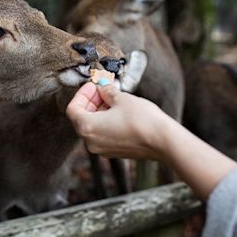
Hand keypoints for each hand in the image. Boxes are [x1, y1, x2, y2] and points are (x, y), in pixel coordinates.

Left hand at [67, 82, 236, 198]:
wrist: (163, 141)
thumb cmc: (142, 120)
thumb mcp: (121, 98)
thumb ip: (107, 91)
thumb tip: (102, 86)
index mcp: (87, 128)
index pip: (73, 109)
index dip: (82, 94)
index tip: (94, 85)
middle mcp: (90, 141)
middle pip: (81, 118)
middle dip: (91, 101)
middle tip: (103, 88)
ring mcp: (102, 149)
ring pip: (92, 126)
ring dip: (99, 110)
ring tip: (113, 97)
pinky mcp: (113, 151)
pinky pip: (102, 134)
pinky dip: (106, 121)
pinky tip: (119, 110)